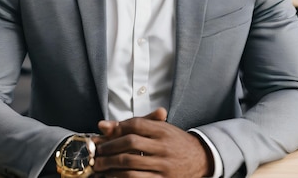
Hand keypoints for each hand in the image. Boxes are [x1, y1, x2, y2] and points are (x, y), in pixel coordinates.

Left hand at [93, 108, 212, 176]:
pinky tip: (112, 176)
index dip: (117, 128)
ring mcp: (164, 165)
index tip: (105, 134)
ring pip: (131, 164)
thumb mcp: (160, 128)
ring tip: (100, 166)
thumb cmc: (174, 141)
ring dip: (111, 166)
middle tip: (97, 152)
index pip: (135, 125)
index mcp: (163, 130)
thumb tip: (102, 125)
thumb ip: (134, 125)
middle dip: (109, 148)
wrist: (200, 158)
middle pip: (130, 143)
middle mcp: (164, 147)